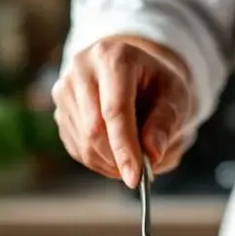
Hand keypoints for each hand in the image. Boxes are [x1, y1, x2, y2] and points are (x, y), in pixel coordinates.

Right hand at [51, 36, 193, 187]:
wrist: (135, 72)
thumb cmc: (157, 85)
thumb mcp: (175, 97)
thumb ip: (166, 124)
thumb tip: (152, 155)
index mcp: (113, 57)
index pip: (114, 110)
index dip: (125, 148)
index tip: (135, 178)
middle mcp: (82, 69)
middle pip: (94, 130)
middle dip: (118, 159)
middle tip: (140, 172)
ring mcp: (65, 90)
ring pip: (84, 144)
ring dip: (110, 163)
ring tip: (133, 158)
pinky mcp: (59, 110)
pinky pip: (77, 148)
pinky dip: (99, 161)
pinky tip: (116, 153)